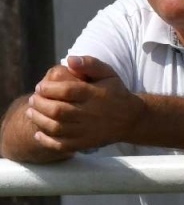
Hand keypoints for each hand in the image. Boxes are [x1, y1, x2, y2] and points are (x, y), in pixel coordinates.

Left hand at [26, 55, 144, 152]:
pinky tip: (39, 132)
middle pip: (58, 110)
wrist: (131, 119)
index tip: (40, 87)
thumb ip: (90, 64)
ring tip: (31, 112)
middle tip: (33, 99)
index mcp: (96, 95)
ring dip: (39, 120)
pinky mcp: (86, 143)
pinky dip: (47, 140)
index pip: (67, 91)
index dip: (48, 89)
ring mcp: (88, 130)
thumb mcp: (108, 74)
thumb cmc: (114, 92)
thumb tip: (70, 59)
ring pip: (57, 128)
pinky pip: (62, 145)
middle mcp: (92, 113)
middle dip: (40, 104)